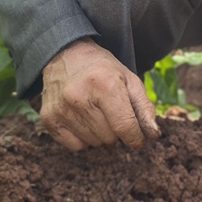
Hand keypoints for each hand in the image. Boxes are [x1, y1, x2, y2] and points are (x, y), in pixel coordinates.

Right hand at [40, 39, 159, 151]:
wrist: (65, 54)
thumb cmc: (102, 70)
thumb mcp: (129, 80)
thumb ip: (144, 107)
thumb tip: (153, 134)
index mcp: (104, 85)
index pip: (125, 127)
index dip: (136, 138)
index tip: (137, 138)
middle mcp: (79, 98)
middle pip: (110, 138)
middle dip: (116, 131)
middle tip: (111, 113)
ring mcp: (61, 109)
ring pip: (94, 143)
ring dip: (100, 134)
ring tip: (95, 112)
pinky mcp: (48, 118)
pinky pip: (75, 146)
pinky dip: (83, 138)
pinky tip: (81, 119)